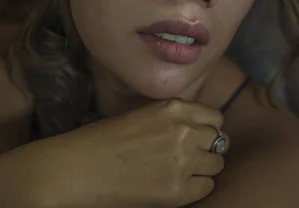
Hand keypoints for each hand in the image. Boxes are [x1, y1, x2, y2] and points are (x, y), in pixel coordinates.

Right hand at [41, 99, 227, 207]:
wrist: (78, 168)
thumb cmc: (102, 140)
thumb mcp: (144, 115)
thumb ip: (173, 118)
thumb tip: (198, 128)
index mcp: (174, 108)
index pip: (215, 117)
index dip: (208, 129)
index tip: (199, 138)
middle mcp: (184, 130)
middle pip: (220, 140)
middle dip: (208, 149)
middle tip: (191, 158)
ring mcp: (183, 161)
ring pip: (217, 165)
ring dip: (203, 169)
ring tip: (181, 173)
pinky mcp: (178, 190)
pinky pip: (206, 188)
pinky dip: (195, 189)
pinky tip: (174, 187)